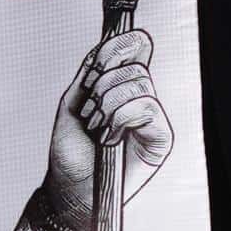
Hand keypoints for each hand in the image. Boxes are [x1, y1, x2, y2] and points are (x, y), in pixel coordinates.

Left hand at [33, 27, 171, 230]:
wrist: (70, 188)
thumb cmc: (71, 152)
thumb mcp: (73, 101)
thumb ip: (91, 70)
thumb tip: (109, 42)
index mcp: (122, 84)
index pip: (136, 47)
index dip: (118, 46)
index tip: (95, 66)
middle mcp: (141, 98)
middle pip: (136, 63)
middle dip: (103, 85)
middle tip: (89, 111)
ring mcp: (153, 118)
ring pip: (140, 84)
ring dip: (108, 105)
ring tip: (96, 128)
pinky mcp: (161, 138)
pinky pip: (149, 108)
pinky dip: (122, 119)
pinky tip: (110, 138)